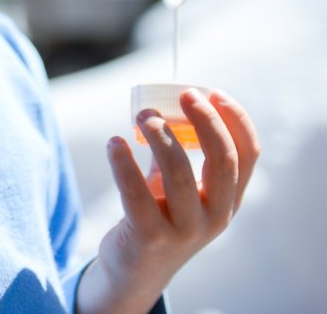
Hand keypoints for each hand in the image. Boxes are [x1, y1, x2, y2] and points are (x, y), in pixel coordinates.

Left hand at [77, 88, 259, 313]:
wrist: (134, 270)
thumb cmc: (158, 215)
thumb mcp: (179, 187)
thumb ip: (180, 154)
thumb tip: (164, 105)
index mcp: (228, 200)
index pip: (247, 155)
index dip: (236, 120)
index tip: (213, 92)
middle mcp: (215, 216)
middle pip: (221, 160)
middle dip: (205, 122)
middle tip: (184, 95)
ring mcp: (184, 229)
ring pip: (179, 173)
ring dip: (160, 134)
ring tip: (141, 114)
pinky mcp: (149, 236)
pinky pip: (136, 193)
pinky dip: (123, 163)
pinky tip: (114, 142)